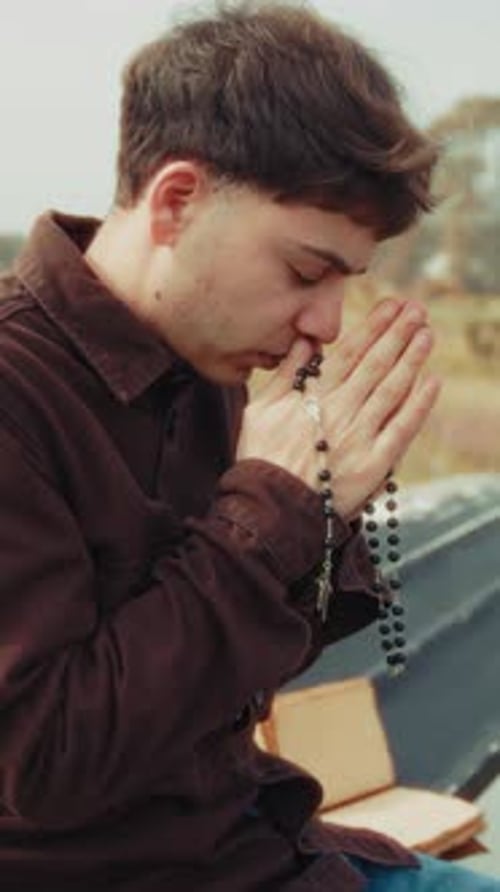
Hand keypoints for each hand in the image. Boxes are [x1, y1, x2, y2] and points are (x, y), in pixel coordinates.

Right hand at [236, 299, 440, 519]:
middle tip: (417, 310)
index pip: (350, 352)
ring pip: (392, 389)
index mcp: (313, 395)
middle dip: (398, 333)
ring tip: (427, 334)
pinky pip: (402, 428)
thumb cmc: (260, 458)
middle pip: (376, 364)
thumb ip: (286, 373)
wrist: (270, 508)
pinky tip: (432, 382)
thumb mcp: (260, 408)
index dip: (374, 326)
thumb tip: (305, 340)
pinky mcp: (375, 463)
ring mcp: (360, 436)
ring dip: (412, 359)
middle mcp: (341, 410)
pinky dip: (419, 404)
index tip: (392, 306)